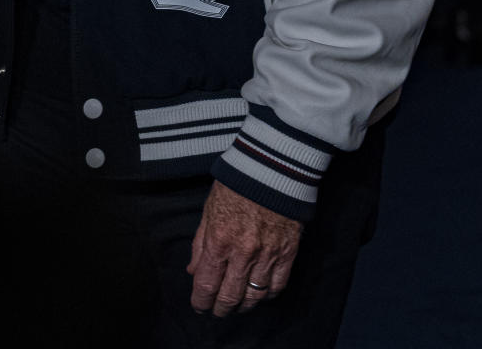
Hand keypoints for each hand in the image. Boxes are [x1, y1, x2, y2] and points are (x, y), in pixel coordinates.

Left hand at [187, 181, 301, 316]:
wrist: (271, 168)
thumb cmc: (235, 185)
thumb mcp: (209, 209)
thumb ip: (200, 243)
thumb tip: (193, 271)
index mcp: (219, 239)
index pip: (206, 283)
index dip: (201, 301)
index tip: (199, 306)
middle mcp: (243, 251)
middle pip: (230, 296)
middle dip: (220, 309)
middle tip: (216, 312)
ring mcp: (267, 254)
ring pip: (254, 296)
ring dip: (243, 306)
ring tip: (236, 307)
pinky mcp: (288, 253)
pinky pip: (277, 286)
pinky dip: (267, 296)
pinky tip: (260, 296)